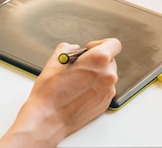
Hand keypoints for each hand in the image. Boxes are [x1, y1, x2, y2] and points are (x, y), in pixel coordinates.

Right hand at [0, 38, 121, 147]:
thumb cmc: (50, 93)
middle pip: (109, 60)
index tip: (90, 49)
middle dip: (96, 61)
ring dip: (96, 75)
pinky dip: (95, 88)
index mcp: (98, 60)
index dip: (101, 44)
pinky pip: (104, 89)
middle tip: (79, 67)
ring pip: (107, 75)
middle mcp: (108, 75)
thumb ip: (67, 49)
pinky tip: (79, 92)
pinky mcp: (105, 103)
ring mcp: (108, 91)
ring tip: (77, 82)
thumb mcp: (55, 62)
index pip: (114, 44)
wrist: (47, 119)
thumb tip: (72, 48)